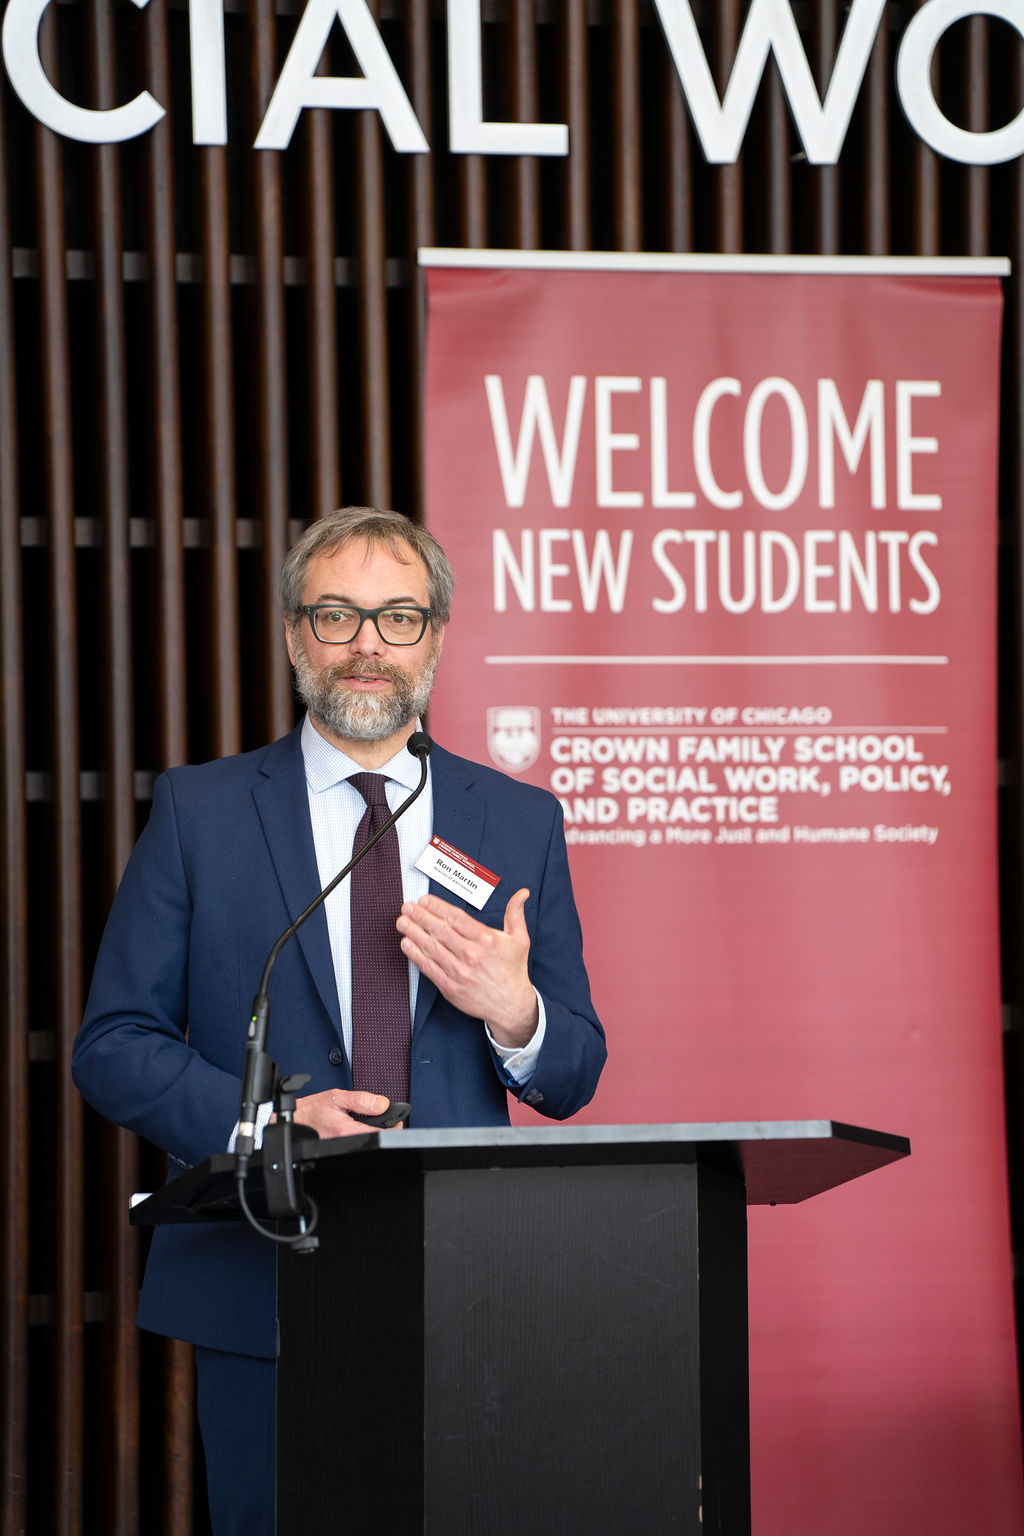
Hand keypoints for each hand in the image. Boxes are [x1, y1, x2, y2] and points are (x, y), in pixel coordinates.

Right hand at [291, 1089, 391, 1138]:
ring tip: (373, 1119)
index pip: (380, 1133)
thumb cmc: (312, 1109)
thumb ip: (362, 1100)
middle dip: (385, 1127)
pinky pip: (360, 1142)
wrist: (296, 1120)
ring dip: (375, 1130)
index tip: (397, 1117)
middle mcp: (347, 1142)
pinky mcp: (342, 1148)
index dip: (393, 1125)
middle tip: (387, 1116)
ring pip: (369, 1141)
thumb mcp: (337, 1097)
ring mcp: (344, 1147)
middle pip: (376, 1138)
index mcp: (347, 1130)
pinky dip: (365, 1133)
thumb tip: (383, 1104)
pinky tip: (361, 1125)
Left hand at [396, 888, 538, 1048]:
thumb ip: (516, 914)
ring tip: (402, 922)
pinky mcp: (450, 988)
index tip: (424, 900)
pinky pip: (429, 968)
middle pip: (440, 930)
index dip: (437, 907)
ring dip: (413, 932)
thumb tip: (522, 894)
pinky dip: (416, 955)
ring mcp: (460, 972)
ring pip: (431, 948)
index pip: (456, 918)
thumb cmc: (513, 971)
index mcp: (486, 940)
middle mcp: (471, 954)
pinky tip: (407, 944)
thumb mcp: (520, 940)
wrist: (511, 1006)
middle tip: (407, 907)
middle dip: (420, 916)